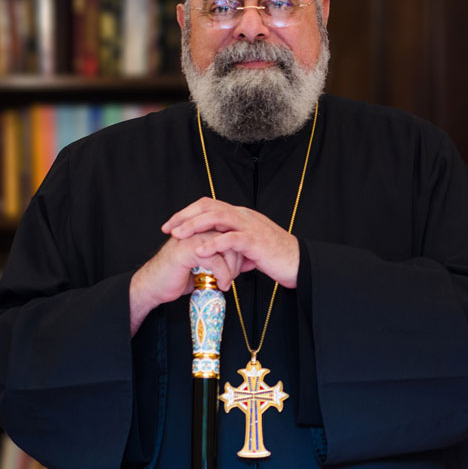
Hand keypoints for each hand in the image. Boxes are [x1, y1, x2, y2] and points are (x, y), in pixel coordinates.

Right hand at [129, 230, 240, 335]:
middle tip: (232, 277)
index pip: (233, 233)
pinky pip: (216, 260)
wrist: (154, 285)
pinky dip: (223, 275)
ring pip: (227, 248)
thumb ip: (224, 260)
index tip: (241, 269)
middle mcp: (199, 229)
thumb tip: (248, 262)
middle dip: (238, 261)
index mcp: (203, 229)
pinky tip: (221, 285)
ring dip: (232, 269)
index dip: (240, 252)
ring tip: (226, 281)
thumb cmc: (178, 276)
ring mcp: (193, 237)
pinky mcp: (189, 249)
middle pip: (233, 239)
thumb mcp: (206, 267)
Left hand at [161, 197, 299, 289]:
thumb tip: (218, 257)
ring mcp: (250, 226)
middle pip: (209, 206)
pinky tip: (200, 251)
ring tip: (178, 235)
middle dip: (185, 216)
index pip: (209, 205)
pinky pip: (232, 238)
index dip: (188, 212)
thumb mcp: (248, 248)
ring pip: (218, 217)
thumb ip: (232, 247)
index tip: (171, 225)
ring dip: (195, 225)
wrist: (299, 263)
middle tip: (168, 228)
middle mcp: (244, 215)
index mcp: (240, 215)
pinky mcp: (256, 241)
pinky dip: (214, 243)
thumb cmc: (275, 257)